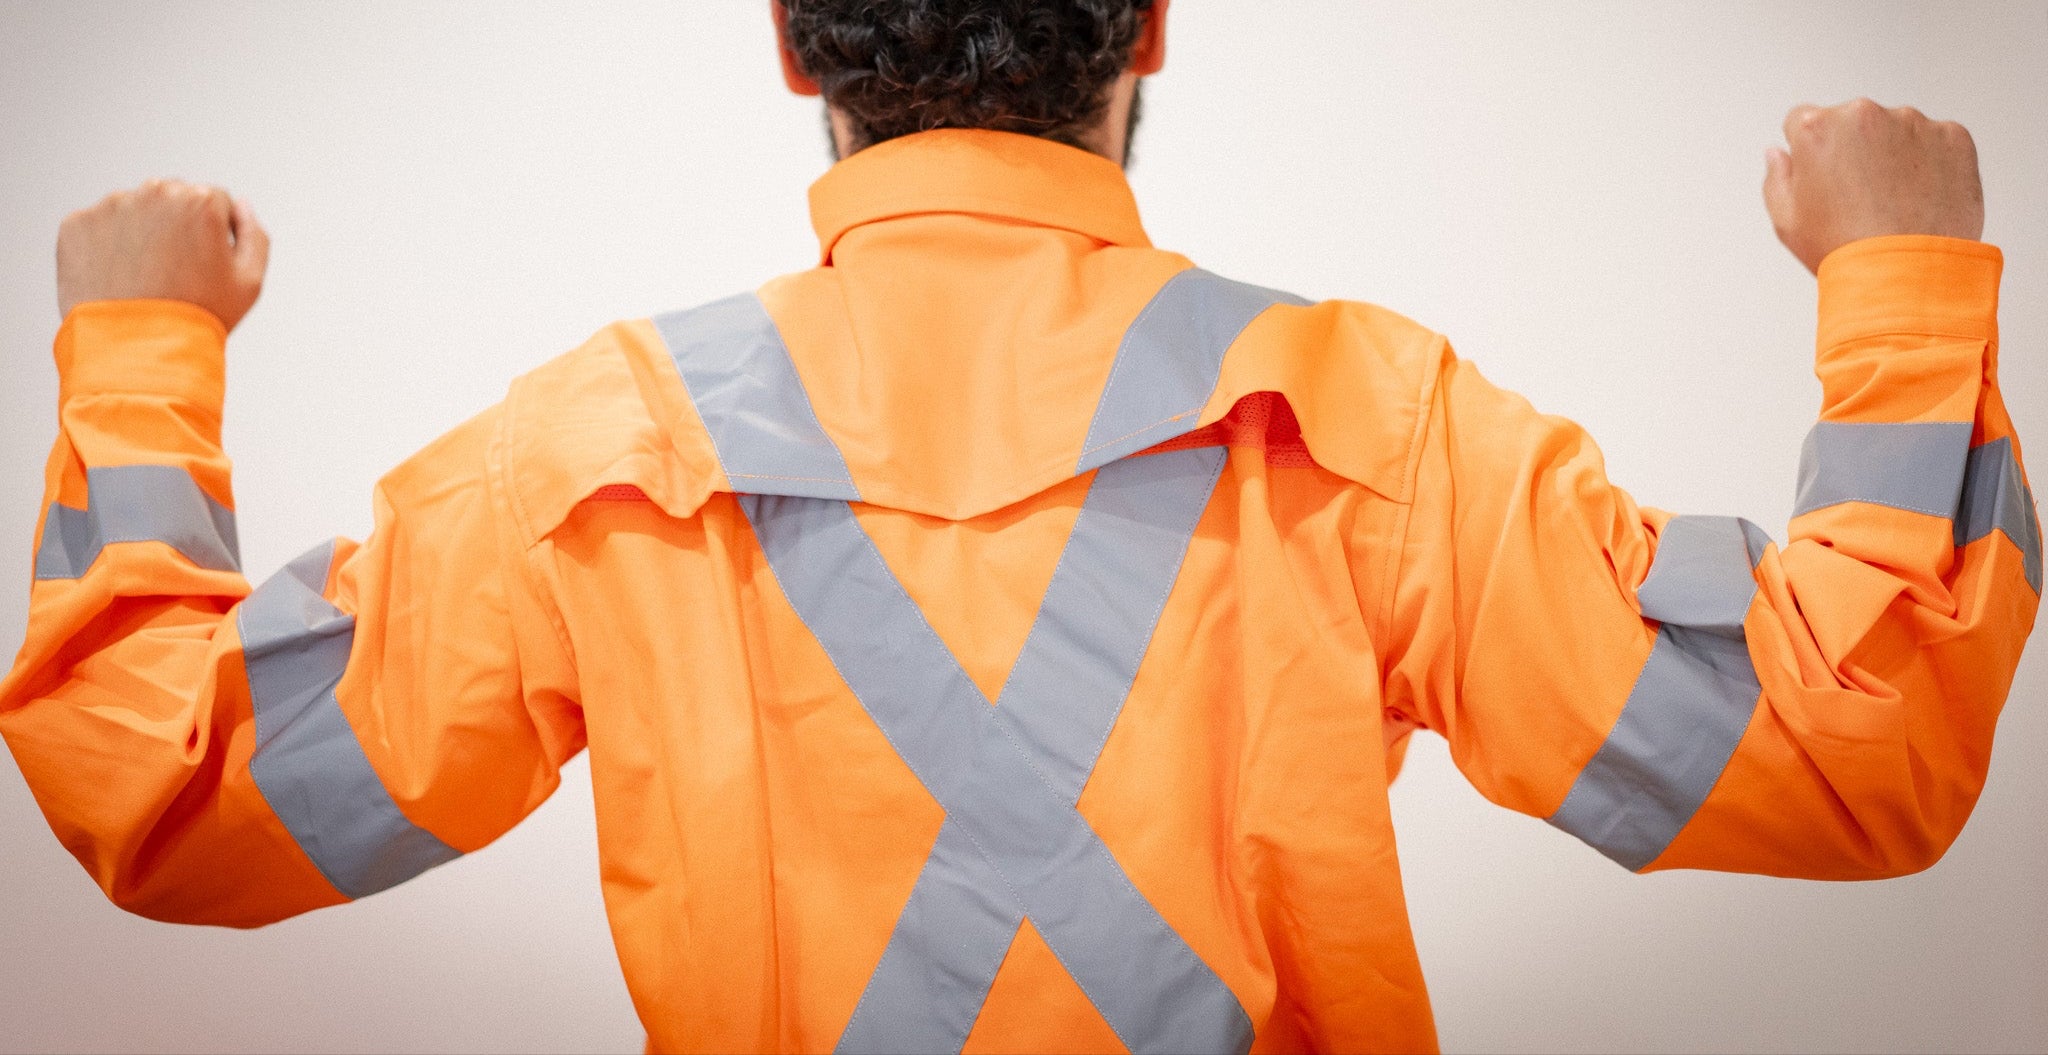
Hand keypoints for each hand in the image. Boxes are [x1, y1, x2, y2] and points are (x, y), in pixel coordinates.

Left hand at [56, 179, 270, 330]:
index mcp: (200, 200)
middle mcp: (154, 192)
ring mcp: (111, 207)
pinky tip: (119, 278)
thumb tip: (240, 205)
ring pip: (134, 210)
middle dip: (177, 226)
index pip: (216, 201)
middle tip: (175, 272)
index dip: (216, 235)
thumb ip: (254, 233)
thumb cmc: (197, 318)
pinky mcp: (77, 225)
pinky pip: (98, 227)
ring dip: (141, 233)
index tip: (205, 264)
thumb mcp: (250, 281)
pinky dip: (107, 247)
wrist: (138, 349)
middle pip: (173, 198)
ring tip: (144, 278)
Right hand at [1763, 98, 1983, 274]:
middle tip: (1859, 197)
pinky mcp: (1953, 136)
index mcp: (1817, 128)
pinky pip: (1937, 141)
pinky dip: (1931, 162)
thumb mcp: (1787, 221)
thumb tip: (1779, 154)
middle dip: (1853, 150)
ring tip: (1894, 202)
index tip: (1823, 180)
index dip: (1809, 153)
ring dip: (1893, 154)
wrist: (1906, 273)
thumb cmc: (1845, 250)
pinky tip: (1920, 197)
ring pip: (1896, 130)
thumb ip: (1777, 176)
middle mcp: (1864, 114)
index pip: (1802, 121)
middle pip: (1852, 122)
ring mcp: (1913, 123)